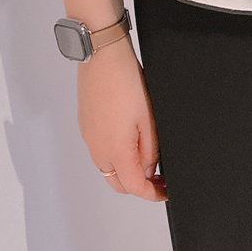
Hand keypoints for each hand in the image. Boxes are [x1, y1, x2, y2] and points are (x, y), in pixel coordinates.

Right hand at [77, 36, 167, 201]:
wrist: (102, 55)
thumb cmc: (124, 80)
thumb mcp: (149, 120)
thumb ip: (149, 151)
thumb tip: (149, 171)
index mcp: (115, 150)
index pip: (134, 187)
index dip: (153, 194)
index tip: (165, 192)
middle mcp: (97, 148)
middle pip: (118, 183)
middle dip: (139, 186)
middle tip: (159, 178)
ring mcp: (89, 136)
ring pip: (107, 167)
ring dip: (126, 170)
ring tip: (147, 158)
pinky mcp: (86, 124)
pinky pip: (100, 150)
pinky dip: (115, 154)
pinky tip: (130, 140)